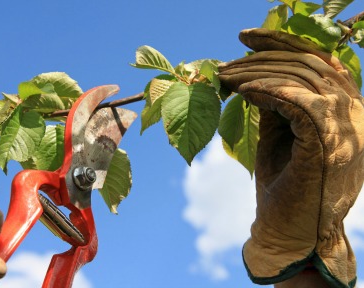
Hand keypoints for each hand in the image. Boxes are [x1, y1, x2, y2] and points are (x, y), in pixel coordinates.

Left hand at [219, 28, 363, 286]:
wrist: (287, 232)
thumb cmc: (281, 185)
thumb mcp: (279, 134)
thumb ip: (276, 102)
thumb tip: (255, 73)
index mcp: (346, 110)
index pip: (319, 60)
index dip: (282, 43)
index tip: (245, 38)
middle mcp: (355, 113)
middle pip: (309, 63)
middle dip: (262, 57)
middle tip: (226, 64)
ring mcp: (347, 128)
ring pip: (302, 77)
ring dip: (257, 73)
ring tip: (225, 77)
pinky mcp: (330, 142)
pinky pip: (299, 101)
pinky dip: (268, 91)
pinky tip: (243, 91)